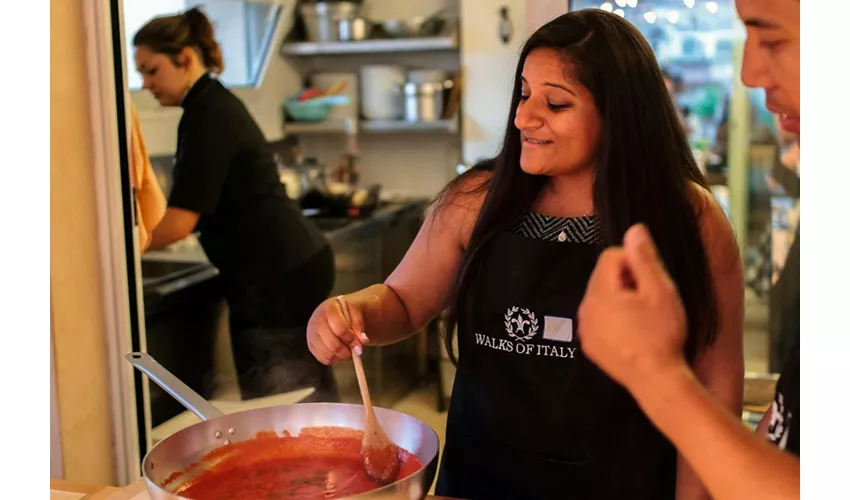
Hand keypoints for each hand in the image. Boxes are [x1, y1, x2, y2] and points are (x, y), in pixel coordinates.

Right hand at [307, 295, 369, 364]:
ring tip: (348, 348)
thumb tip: (363, 341)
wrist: (334, 311)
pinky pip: (324, 359)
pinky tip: (340, 351)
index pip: (340, 329)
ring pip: (328, 354)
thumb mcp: (356, 312)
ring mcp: (311, 334)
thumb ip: (359, 325)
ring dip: (341, 356)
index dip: (351, 339)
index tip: (359, 342)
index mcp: (329, 309)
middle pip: (333, 345)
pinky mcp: (310, 345)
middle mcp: (316, 321)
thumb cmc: (346, 311)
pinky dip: (335, 359)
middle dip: (347, 351)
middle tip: (355, 350)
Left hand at [577, 224, 688, 394]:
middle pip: (604, 276)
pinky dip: (613, 318)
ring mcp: (584, 328)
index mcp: (599, 292)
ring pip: (601, 297)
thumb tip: (634, 230)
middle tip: (648, 302)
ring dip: (621, 299)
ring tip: (642, 318)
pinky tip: (633, 332)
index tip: (649, 283)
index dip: (634, 264)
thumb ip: (644, 258)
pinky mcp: (589, 344)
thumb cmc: (662, 335)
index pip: (610, 256)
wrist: (657, 380)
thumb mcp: (660, 291)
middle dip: (626, 281)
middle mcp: (585, 308)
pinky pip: (598, 317)